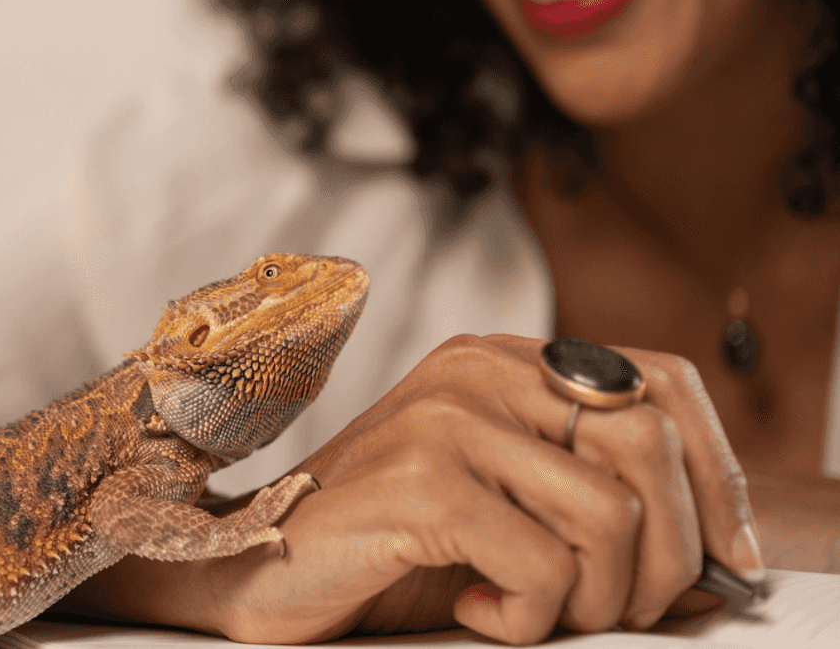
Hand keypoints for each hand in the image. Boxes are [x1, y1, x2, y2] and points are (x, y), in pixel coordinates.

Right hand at [73, 334, 761, 644]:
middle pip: (653, 448)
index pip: (662, 384)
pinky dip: (528, 617)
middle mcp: (478, 369)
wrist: (253, 562)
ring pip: (612, 517)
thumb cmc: (383, 543)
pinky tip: (474, 611)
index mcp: (502, 359)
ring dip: (593, 599)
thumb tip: (713, 559)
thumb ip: (587, 497)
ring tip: (532, 614)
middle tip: (609, 611)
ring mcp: (447, 419)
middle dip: (665, 560)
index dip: (719, 477)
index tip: (724, 562)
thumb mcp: (501, 504)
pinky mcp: (422, 482)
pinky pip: (545, 565)